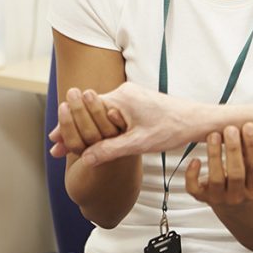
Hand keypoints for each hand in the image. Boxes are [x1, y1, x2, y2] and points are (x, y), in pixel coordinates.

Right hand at [51, 82, 205, 164]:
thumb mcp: (140, 143)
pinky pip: (112, 114)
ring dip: (87, 128)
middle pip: (90, 111)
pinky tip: (93, 139)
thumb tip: (86, 160)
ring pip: (101, 113)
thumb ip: (111, 150)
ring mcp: (131, 96)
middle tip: (55, 146)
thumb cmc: (173, 129)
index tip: (54, 142)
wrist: (199, 120)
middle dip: (73, 129)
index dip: (69, 127)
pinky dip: (101, 126)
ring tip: (69, 145)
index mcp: (122, 97)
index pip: (85, 110)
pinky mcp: (137, 103)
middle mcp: (124, 92)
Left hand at [186, 123, 252, 206]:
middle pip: (236, 174)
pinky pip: (194, 188)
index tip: (249, 126)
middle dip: (233, 150)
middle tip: (230, 129)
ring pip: (215, 179)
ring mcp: (219, 199)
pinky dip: (192, 174)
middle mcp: (238, 197)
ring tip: (214, 135)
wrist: (234, 208)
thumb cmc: (245, 182)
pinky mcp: (202, 198)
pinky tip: (195, 159)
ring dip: (214, 155)